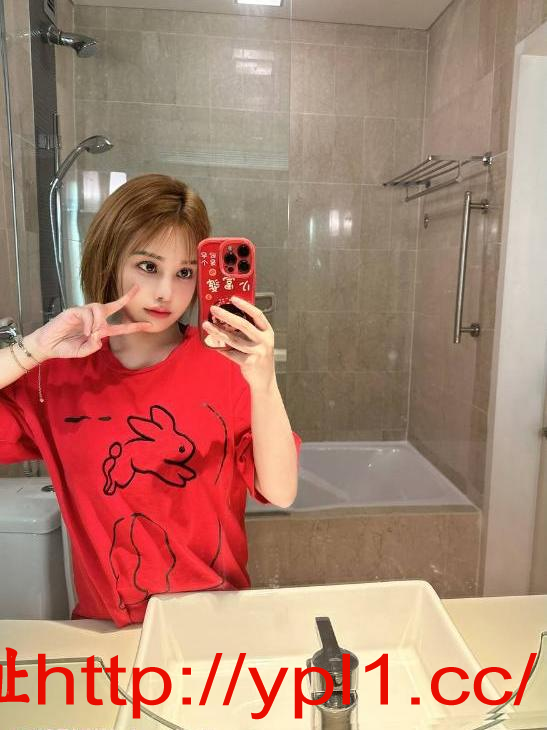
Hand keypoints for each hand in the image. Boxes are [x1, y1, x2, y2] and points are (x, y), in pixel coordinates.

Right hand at [25, 284, 153, 360]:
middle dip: (126, 297)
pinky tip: (86, 332)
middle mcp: (94, 318)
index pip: (120, 326)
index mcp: (100, 329)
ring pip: (99, 309)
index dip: (134, 325)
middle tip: (137, 289)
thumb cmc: (65, 347)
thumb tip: (99, 337)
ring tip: (92, 333)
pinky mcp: (74, 310)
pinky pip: (87, 313)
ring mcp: (84, 313)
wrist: (47, 345)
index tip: (149, 325)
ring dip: (99, 322)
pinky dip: (89, 323)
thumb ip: (93, 347)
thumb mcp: (83, 351)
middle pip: (113, 305)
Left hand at [202, 296, 275, 391]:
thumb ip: (250, 330)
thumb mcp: (261, 341)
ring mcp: (257, 352)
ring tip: (207, 325)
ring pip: (233, 339)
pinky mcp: (249, 362)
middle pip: (243, 325)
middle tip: (214, 309)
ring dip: (218, 331)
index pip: (257, 315)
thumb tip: (229, 317)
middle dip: (226, 315)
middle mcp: (264, 341)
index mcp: (268, 332)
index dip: (245, 305)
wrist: (265, 379)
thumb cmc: (260, 357)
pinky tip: (212, 343)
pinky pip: (230, 353)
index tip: (233, 299)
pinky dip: (220, 348)